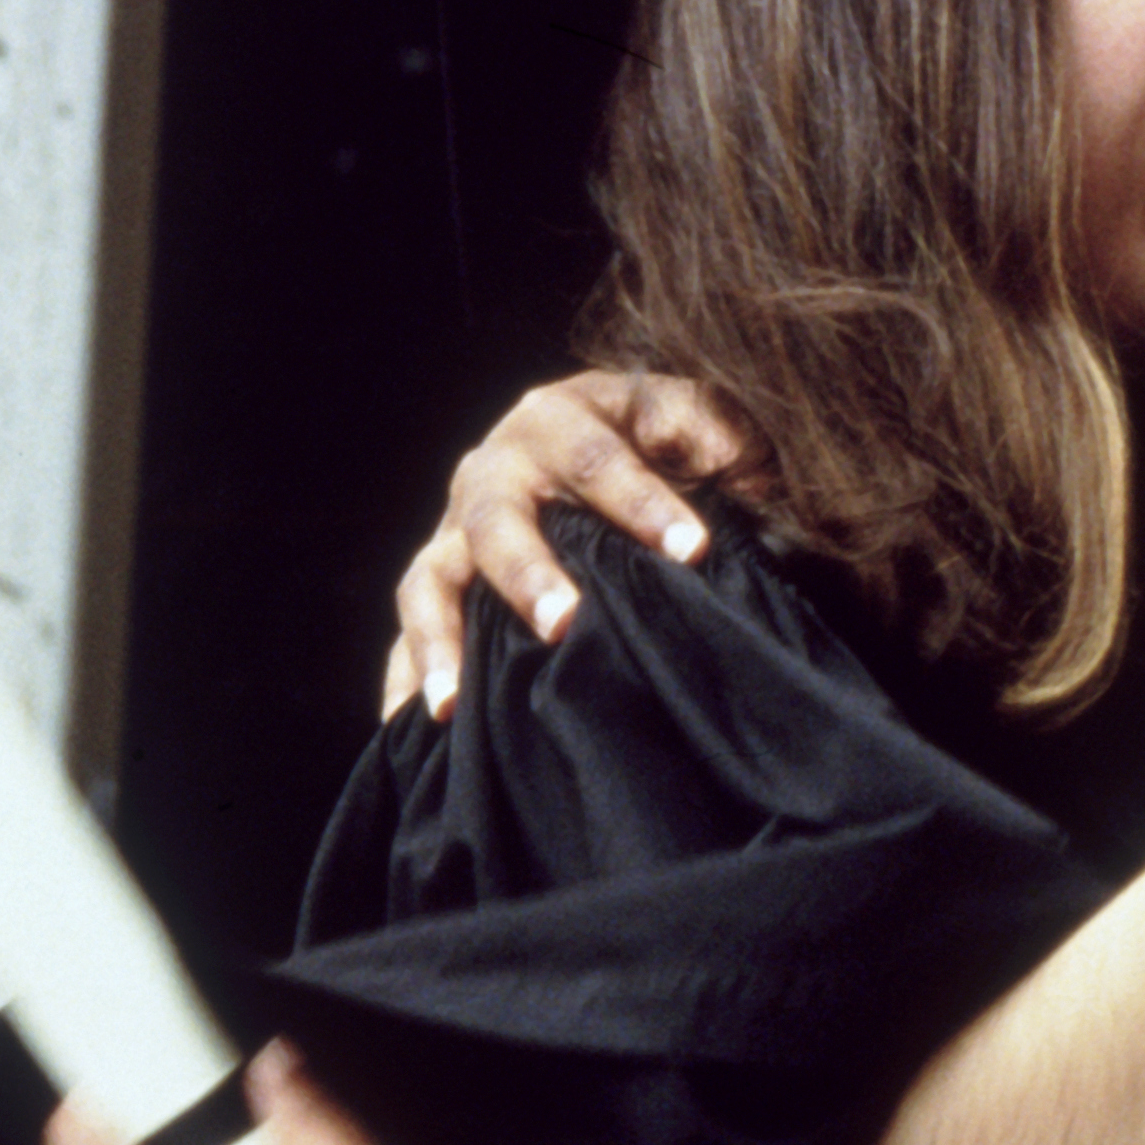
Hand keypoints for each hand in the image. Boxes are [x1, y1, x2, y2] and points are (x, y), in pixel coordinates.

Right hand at [381, 371, 748, 721]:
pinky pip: (412, 627)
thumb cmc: (675, 440)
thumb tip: (738, 471)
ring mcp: (458, 525)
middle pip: (496, 519)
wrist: (630, 446)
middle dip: (526, 573)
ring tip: (452, 703)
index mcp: (561, 419)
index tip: (692, 551)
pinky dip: (406, 674)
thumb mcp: (705, 419)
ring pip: (432, 577)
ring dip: (440, 638)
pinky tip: (407, 726)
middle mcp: (495, 467)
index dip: (643, 503)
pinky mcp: (444, 577)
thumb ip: (717, 436)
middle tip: (562, 623)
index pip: (598, 459)